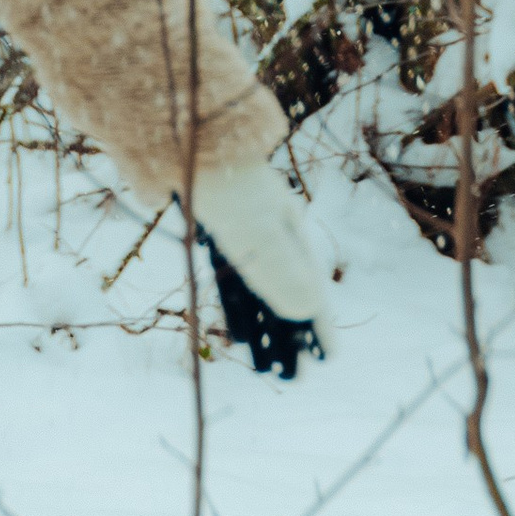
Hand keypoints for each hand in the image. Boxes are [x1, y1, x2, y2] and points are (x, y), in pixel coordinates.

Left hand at [187, 156, 334, 376]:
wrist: (186, 140)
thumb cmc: (228, 188)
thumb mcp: (259, 233)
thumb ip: (282, 272)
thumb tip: (305, 311)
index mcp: (289, 232)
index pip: (308, 289)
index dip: (318, 326)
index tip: (328, 358)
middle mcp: (271, 232)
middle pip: (284, 293)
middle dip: (290, 335)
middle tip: (293, 375)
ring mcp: (242, 230)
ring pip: (258, 290)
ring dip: (263, 327)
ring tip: (265, 363)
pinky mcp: (215, 229)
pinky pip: (234, 279)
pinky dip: (239, 306)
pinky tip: (236, 327)